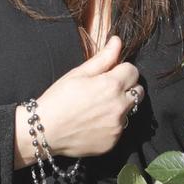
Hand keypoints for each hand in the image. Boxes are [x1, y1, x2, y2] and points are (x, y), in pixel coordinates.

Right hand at [28, 35, 142, 160]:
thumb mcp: (78, 73)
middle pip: (138, 92)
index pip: (133, 71)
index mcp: (111, 85)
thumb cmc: (58, 99)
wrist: (44, 131)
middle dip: (126, 88)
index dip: (121, 70)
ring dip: (119, 107)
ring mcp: (117, 126)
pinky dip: (111, 125)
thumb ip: (103, 58)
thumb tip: (117, 41)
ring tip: (97, 110)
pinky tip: (93, 124)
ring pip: (129, 111)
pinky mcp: (113, 142)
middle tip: (105, 92)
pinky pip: (119, 129)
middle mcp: (119, 106)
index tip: (109, 75)